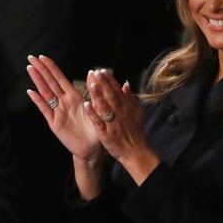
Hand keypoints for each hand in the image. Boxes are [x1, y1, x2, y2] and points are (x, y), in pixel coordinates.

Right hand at [26, 55, 102, 160]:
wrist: (92, 148)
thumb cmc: (96, 128)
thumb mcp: (98, 107)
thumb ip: (93, 90)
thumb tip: (93, 72)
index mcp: (74, 97)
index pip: (60, 78)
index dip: (51, 68)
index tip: (43, 57)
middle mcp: (64, 102)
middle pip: (50, 83)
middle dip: (40, 70)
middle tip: (31, 57)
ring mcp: (57, 112)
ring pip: (45, 93)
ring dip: (37, 81)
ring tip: (29, 69)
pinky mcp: (54, 123)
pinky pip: (45, 110)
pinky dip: (38, 101)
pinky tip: (31, 92)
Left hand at [85, 69, 158, 183]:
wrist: (136, 151)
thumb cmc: (135, 131)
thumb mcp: (136, 113)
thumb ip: (130, 98)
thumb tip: (126, 83)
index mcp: (127, 107)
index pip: (117, 91)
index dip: (110, 80)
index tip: (102, 71)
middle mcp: (121, 113)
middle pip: (111, 96)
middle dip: (103, 84)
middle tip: (96, 72)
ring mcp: (113, 123)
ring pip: (105, 107)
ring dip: (98, 95)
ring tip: (91, 84)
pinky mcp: (107, 134)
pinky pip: (99, 122)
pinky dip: (93, 114)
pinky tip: (86, 105)